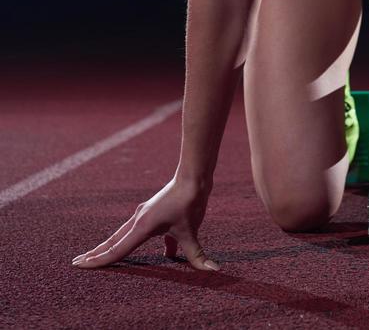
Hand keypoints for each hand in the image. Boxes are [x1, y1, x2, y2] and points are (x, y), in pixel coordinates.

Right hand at [71, 177, 218, 270]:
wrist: (193, 176)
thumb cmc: (189, 201)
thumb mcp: (192, 231)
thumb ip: (197, 255)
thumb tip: (213, 271)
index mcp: (143, 227)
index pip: (117, 249)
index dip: (98, 260)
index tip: (80, 265)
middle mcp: (139, 220)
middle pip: (112, 241)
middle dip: (96, 253)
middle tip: (76, 263)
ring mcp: (144, 215)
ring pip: (122, 235)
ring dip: (110, 246)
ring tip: (97, 255)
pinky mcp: (153, 213)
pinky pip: (140, 232)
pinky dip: (137, 242)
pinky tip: (160, 255)